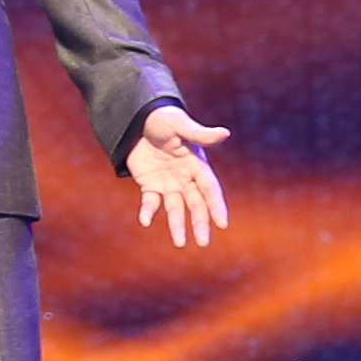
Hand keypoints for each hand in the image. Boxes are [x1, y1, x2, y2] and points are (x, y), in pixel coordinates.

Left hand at [126, 105, 233, 249]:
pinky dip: (148, 212)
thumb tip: (224, 133)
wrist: (135, 117)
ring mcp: (167, 183)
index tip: (222, 223)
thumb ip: (200, 134)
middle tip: (202, 242)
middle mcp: (184, 177)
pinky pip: (150, 202)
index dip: (216, 205)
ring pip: (175, 208)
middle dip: (200, 222)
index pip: (209, 188)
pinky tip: (145, 221)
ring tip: (179, 243)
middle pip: (195, 204)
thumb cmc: (162, 117)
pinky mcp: (149, 184)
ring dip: (177, 225)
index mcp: (196, 164)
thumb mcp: (179, 124)